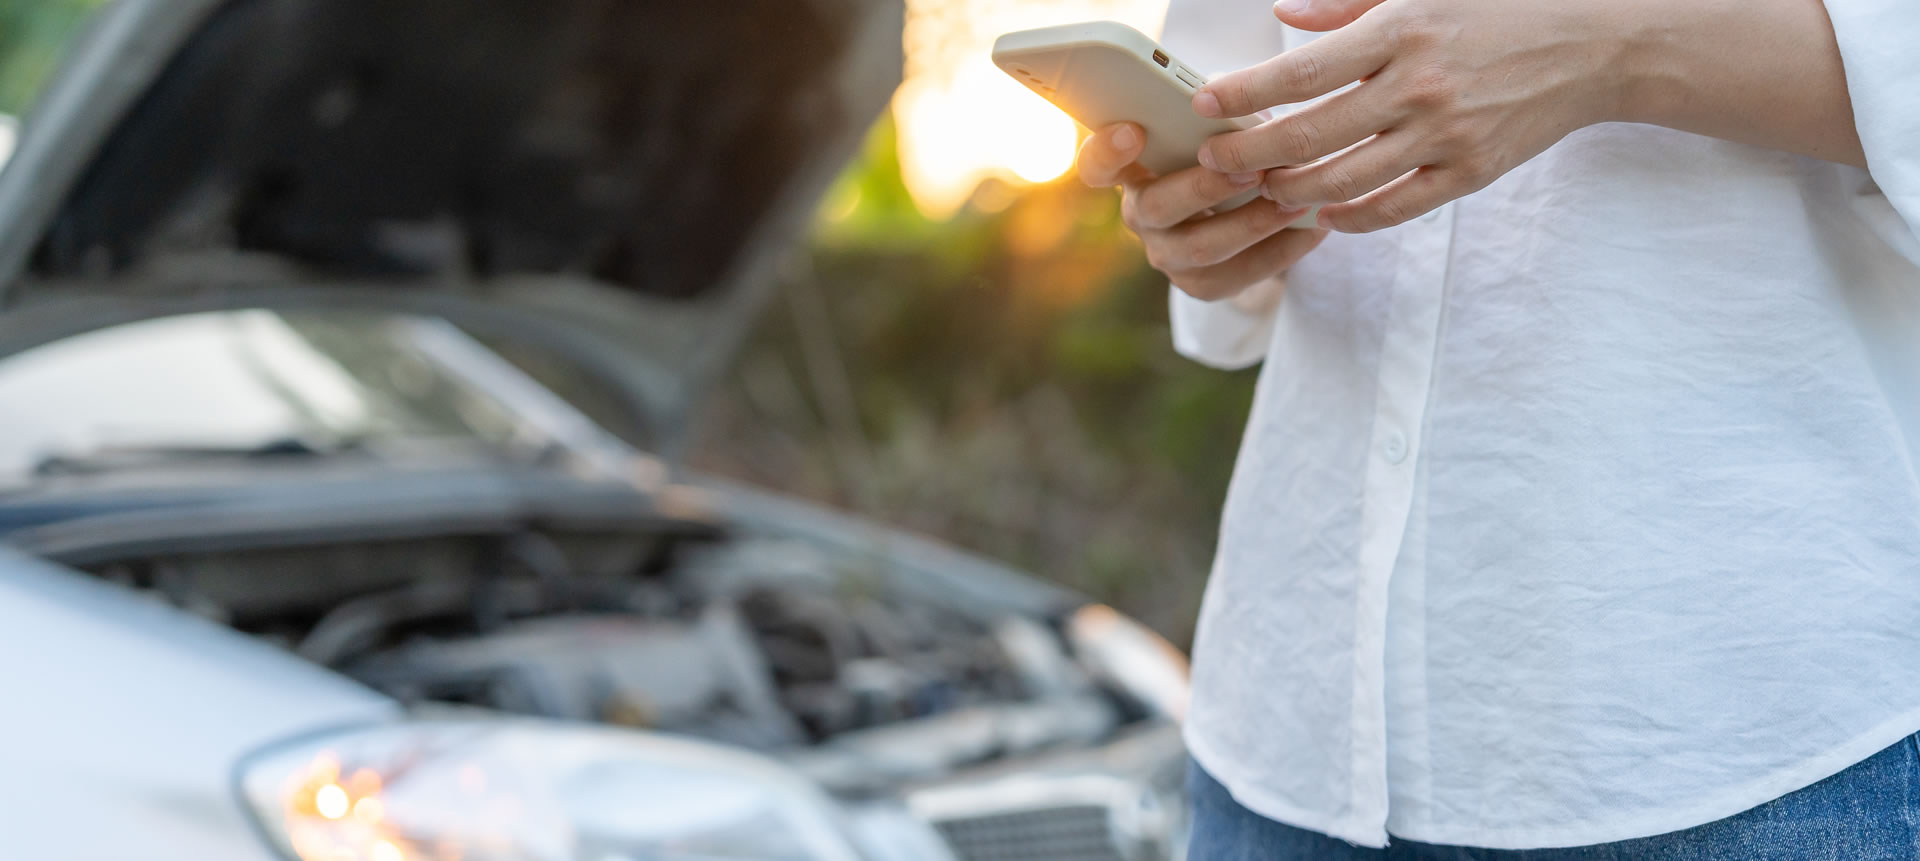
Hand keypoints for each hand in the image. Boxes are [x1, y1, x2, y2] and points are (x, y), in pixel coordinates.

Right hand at [1077, 122, 1328, 301]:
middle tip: (1250, 171)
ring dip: (1252, 223)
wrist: (1243, 215)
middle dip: (1205, 188)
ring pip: (1201, 248)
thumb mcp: (1217, 132)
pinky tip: (1314, 228)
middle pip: (1156, 208)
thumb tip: (1253, 116)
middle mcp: (1141, 215)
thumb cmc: (1227, 154)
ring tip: (1295, 201)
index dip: (1107, 152)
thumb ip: (1221, 122)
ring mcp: (1166, 255)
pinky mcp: (1200, 286)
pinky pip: (1238, 275)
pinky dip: (1282, 251)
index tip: (1134, 131)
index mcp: (1133, 170)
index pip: (1097, 166)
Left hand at [1191, 0, 1637, 232]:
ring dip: (1292, 192)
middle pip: (1309, 135)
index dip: (1243, 93)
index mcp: (1400, 31)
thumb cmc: (1498, 6)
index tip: (1203, 105)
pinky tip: (1323, 215)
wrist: (1594, 43)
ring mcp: (1445, 134)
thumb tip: (1281, 14)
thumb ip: (1346, 2)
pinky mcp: (1471, 171)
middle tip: (1214, 163)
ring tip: (1264, 189)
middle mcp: (1418, 85)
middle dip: (1249, 154)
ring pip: (1344, 181)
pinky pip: (1395, 207)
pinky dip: (1351, 218)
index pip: (1301, 71)